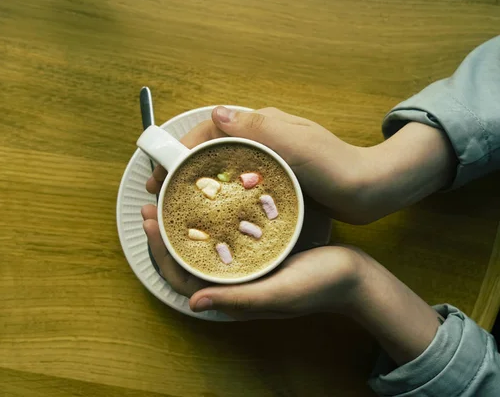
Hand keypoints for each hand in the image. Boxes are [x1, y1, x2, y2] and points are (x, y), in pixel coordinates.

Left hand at [141, 204, 364, 318]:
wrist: (353, 276)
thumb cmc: (319, 287)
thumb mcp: (278, 294)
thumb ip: (238, 299)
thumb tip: (193, 303)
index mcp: (233, 298)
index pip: (182, 279)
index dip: (160, 252)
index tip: (149, 222)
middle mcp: (233, 283)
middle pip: (185, 262)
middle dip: (163, 236)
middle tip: (150, 205)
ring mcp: (243, 268)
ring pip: (200, 249)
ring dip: (181, 226)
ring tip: (168, 201)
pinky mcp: (255, 254)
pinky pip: (222, 238)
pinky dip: (207, 221)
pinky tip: (206, 201)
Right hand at [147, 106, 455, 223]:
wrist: (370, 189)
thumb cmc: (334, 165)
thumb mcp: (295, 143)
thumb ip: (257, 128)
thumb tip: (217, 112)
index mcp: (262, 125)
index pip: (209, 131)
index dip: (179, 151)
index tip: (161, 175)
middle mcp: (261, 139)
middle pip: (211, 150)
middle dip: (182, 168)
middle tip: (161, 193)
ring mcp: (268, 160)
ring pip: (222, 168)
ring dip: (198, 183)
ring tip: (179, 205)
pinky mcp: (276, 180)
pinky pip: (239, 184)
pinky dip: (220, 195)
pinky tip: (213, 214)